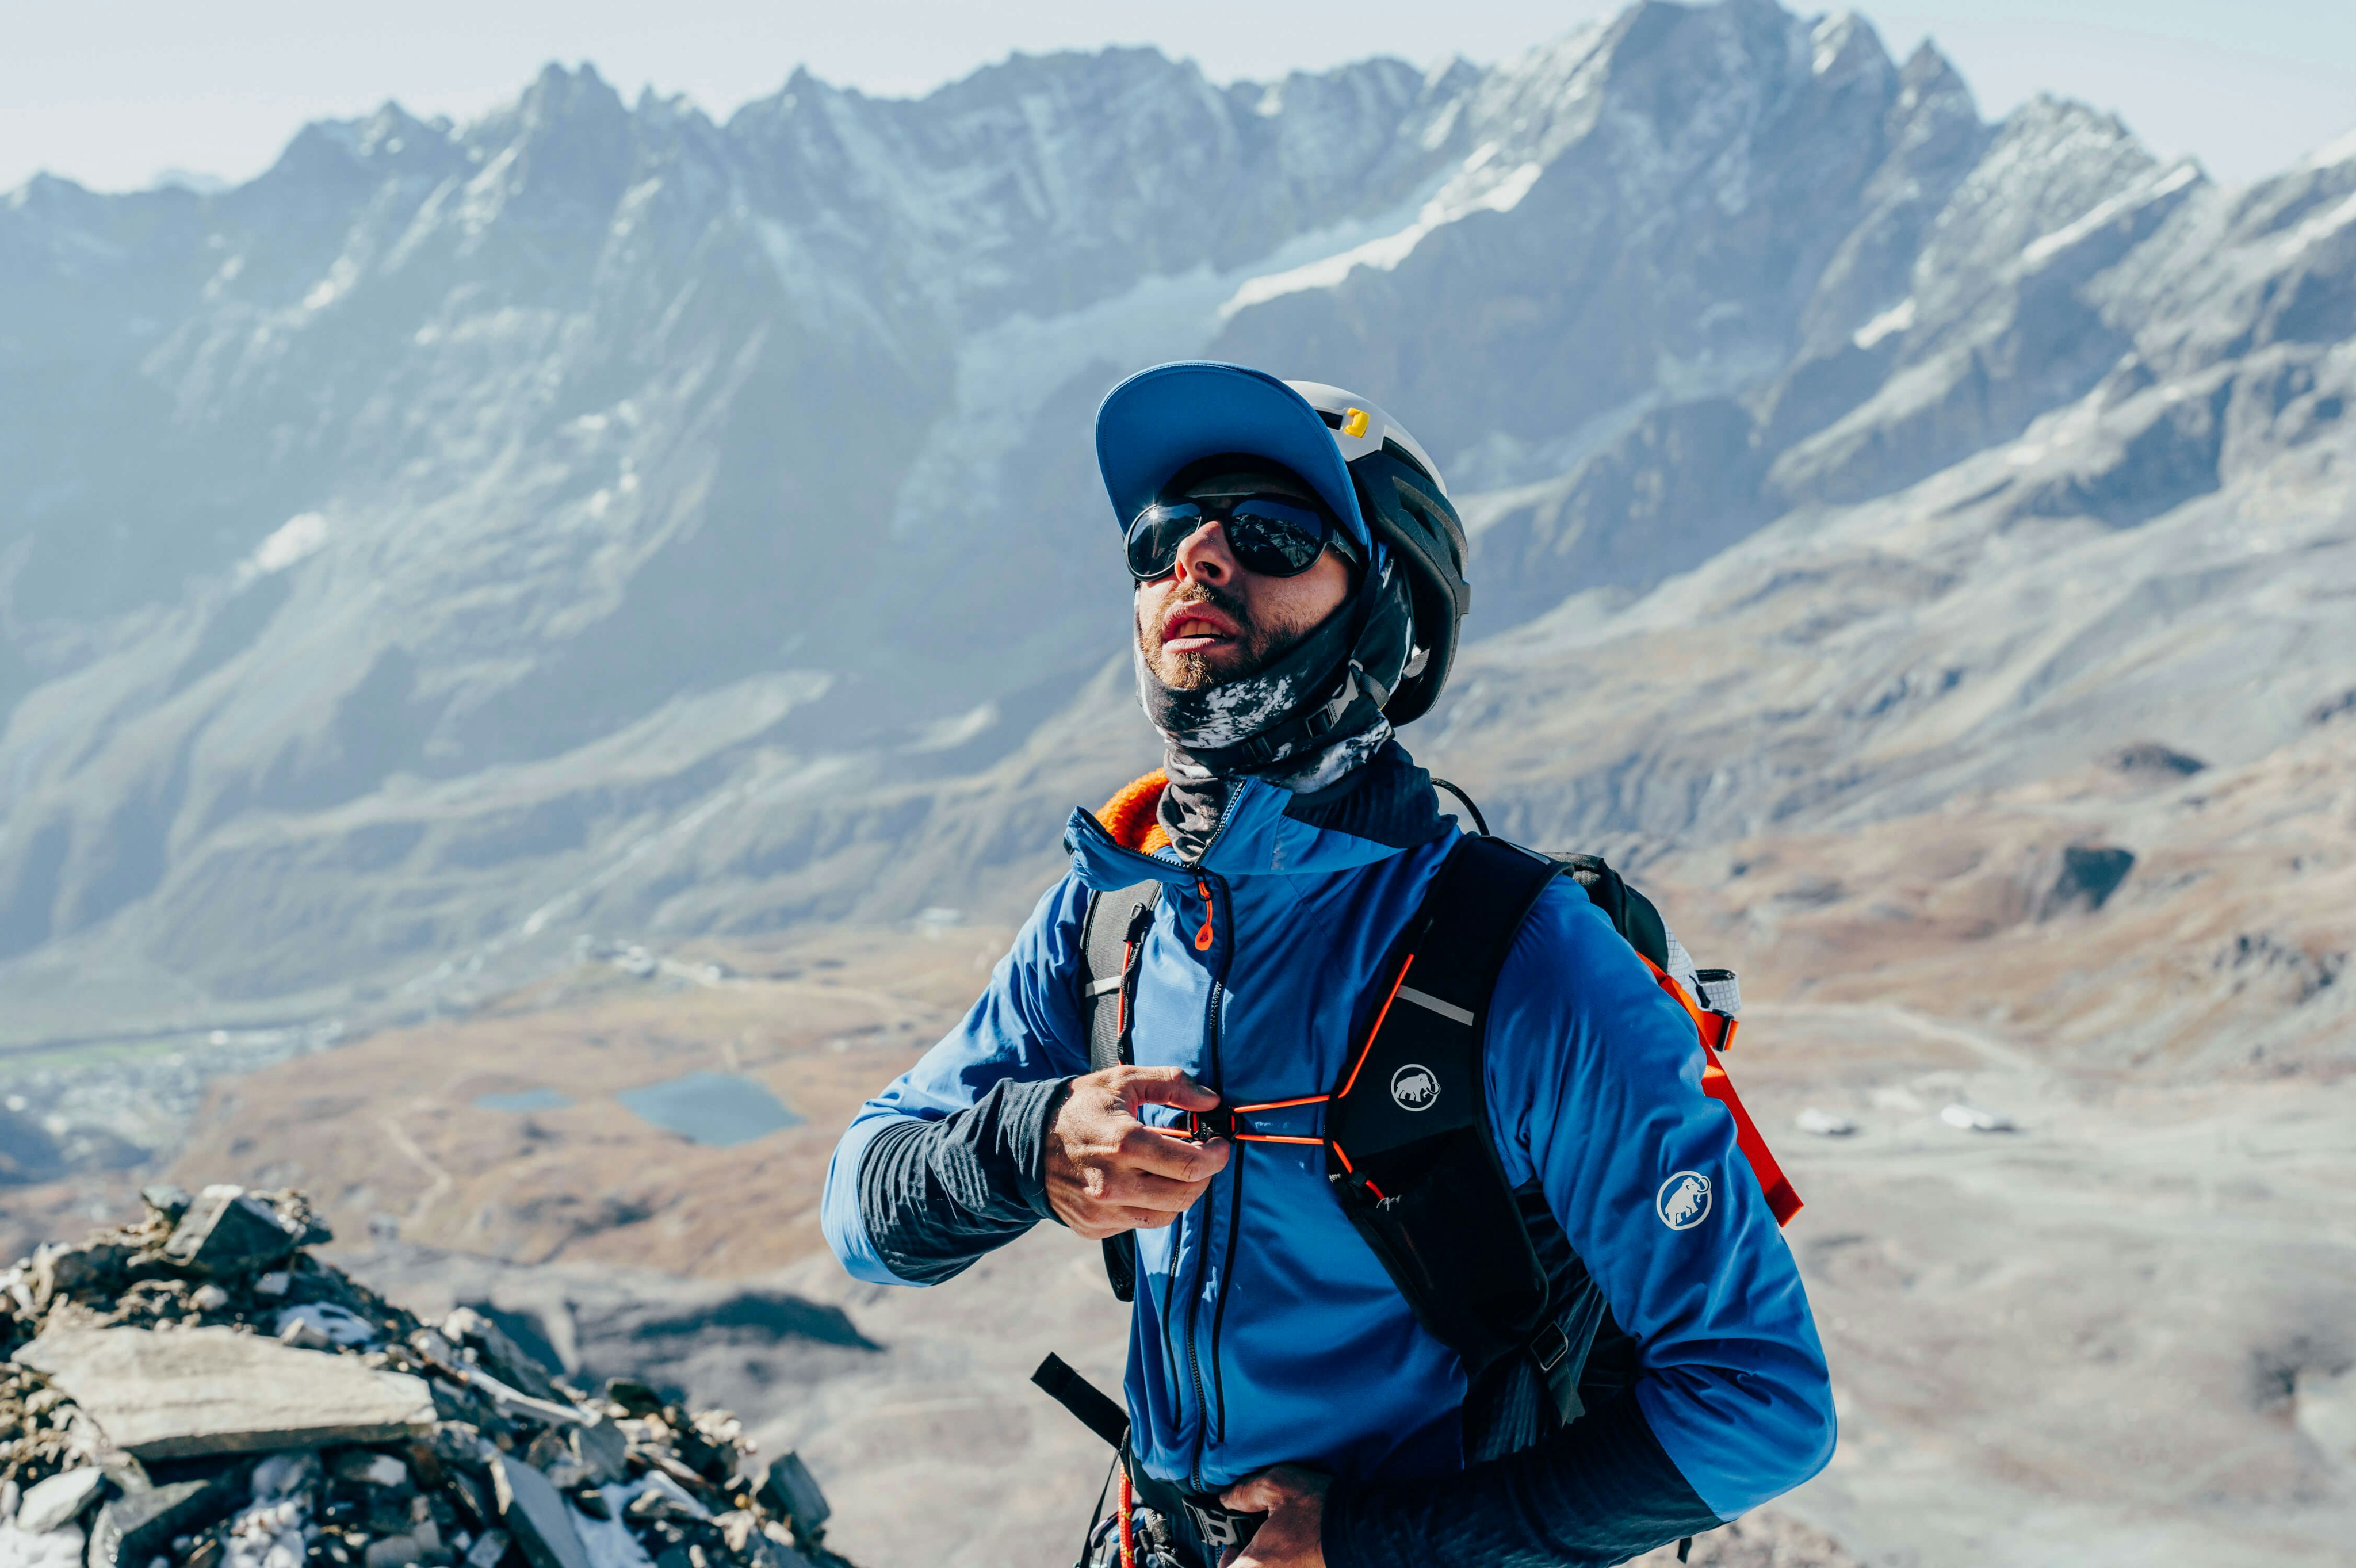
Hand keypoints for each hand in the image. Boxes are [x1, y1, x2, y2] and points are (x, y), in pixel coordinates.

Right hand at [1045, 1065, 1229, 1238]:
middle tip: (1203, 1158)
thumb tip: (1212, 1102)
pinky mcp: (1094, 1228)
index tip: (1220, 1144)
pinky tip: (1140, 1184)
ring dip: (1179, 1193)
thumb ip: (1172, 1084)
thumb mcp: (1122, 1081)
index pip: (1190, 1165)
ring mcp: (1102, 1211)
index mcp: (1124, 1143)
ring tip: (1172, 1170)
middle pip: (1184, 1195)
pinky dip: (1149, 1206)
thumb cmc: (1079, 1107)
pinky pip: (1138, 1224)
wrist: (1024, 1143)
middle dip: (1204, 1176)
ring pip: (1166, 1215)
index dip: (1216, 1156)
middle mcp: (1114, 1184)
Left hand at [1217, 1467, 1327, 1567]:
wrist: (1364, 1529)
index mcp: (1257, 1565)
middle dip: (1244, 1562)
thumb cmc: (1321, 1510)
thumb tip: (1227, 1498)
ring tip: (1273, 1546)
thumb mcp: (1277, 1486)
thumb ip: (1244, 1492)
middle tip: (1248, 1546)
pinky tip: (1291, 1551)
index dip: (1225, 1561)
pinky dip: (1281, 1563)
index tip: (1231, 1548)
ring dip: (1265, 1562)